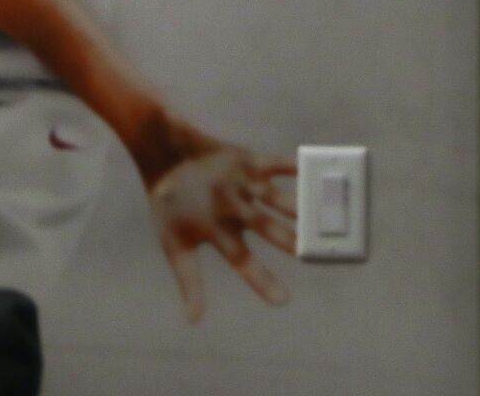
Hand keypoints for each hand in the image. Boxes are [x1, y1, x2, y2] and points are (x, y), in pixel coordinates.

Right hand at [136, 115, 297, 322]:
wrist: (167, 158)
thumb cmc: (170, 204)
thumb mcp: (174, 244)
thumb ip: (188, 280)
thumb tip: (193, 321)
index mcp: (222, 233)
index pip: (243, 261)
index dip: (261, 280)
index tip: (283, 301)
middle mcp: (240, 212)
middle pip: (264, 227)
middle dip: (285, 238)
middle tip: (308, 251)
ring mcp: (246, 186)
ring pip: (272, 197)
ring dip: (290, 204)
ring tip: (312, 212)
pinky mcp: (249, 161)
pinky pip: (273, 163)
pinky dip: (289, 165)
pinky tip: (306, 168)